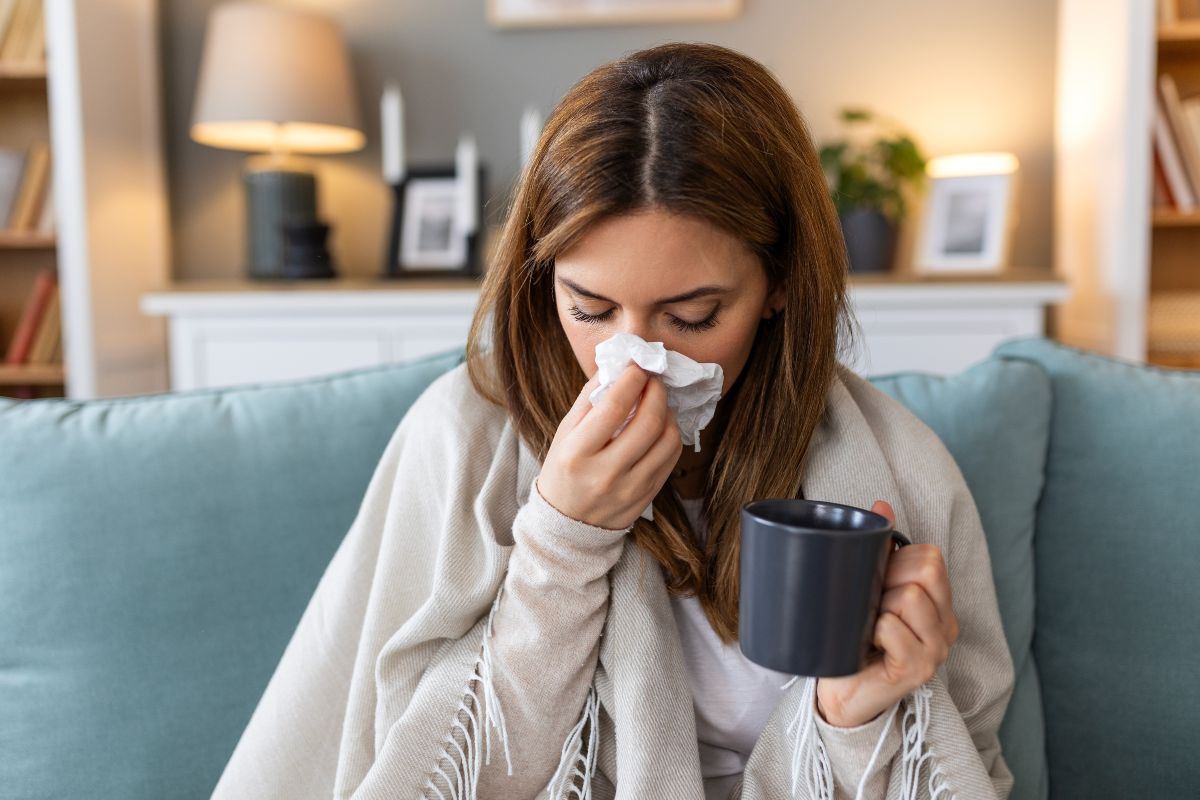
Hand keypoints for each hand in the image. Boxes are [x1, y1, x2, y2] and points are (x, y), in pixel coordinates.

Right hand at [537, 363, 682, 529]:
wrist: (568, 525)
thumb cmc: (563, 471)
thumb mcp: (564, 434)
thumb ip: (589, 399)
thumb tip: (617, 367)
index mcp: (577, 454)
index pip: (613, 408)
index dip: (631, 381)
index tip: (637, 367)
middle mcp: (605, 473)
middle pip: (648, 423)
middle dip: (656, 392)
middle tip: (653, 380)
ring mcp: (630, 488)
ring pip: (668, 440)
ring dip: (668, 412)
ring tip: (657, 403)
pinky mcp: (647, 496)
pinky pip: (672, 458)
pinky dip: (671, 434)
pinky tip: (661, 425)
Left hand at [815, 500, 959, 727]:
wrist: (839, 691)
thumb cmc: (853, 638)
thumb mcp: (868, 589)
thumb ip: (879, 550)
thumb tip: (882, 504)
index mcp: (939, 603)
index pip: (929, 556)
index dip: (894, 561)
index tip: (875, 583)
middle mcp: (946, 626)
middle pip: (924, 571)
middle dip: (886, 580)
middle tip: (869, 607)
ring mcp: (936, 649)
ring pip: (909, 597)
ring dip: (877, 607)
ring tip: (867, 628)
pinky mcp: (918, 670)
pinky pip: (892, 628)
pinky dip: (874, 630)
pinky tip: (869, 646)